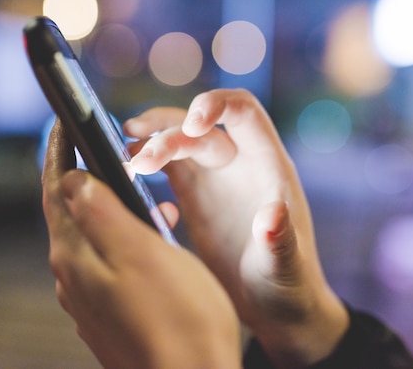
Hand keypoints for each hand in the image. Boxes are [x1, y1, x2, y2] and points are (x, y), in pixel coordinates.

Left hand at [41, 120, 241, 368]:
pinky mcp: (110, 313)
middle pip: (69, 213)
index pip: (55, 191)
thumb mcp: (142, 253)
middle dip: (81, 176)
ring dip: (109, 207)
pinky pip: (108, 261)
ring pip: (92, 237)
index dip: (57, 152)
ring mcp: (91, 299)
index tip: (63, 122)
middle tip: (97, 147)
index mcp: (76, 257)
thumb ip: (102, 213)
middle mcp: (74, 279)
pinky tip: (153, 236)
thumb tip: (71, 179)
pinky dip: (124, 236)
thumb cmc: (180, 318)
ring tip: (139, 190)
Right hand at [125, 89, 347, 366]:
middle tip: (138, 158)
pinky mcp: (195, 195)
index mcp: (268, 167)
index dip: (216, 106)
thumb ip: (279, 242)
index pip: (244, 112)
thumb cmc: (287, 286)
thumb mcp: (283, 268)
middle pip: (200, 127)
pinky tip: (126, 170)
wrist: (272, 307)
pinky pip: (169, 165)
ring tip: (124, 155)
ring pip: (180, 140)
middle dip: (169, 134)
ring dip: (152, 141)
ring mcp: (215, 177)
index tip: (190, 123)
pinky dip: (148, 161)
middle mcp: (240, 163)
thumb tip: (272, 215)